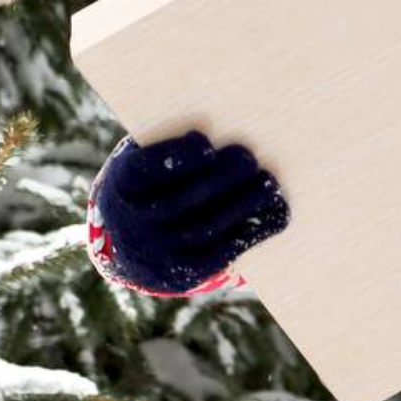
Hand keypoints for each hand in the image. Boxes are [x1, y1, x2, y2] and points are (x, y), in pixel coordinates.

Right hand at [95, 130, 289, 293]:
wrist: (134, 241)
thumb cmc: (159, 178)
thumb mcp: (152, 155)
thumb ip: (176, 140)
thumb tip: (227, 128)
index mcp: (123, 185)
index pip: (144, 171)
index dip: (175, 158)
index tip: (205, 143)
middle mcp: (133, 224)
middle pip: (179, 201)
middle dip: (220, 178)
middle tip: (248, 159)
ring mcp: (157, 253)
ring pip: (205, 228)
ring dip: (243, 203)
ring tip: (269, 182)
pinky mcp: (184, 273)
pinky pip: (221, 253)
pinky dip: (254, 230)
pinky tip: (277, 210)